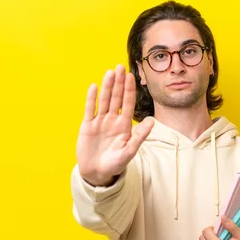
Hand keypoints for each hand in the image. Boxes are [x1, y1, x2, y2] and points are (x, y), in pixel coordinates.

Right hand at [76, 64, 153, 185]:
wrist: (98, 173)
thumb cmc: (116, 164)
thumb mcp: (130, 151)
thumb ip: (140, 136)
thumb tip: (152, 121)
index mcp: (124, 125)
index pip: (127, 103)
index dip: (129, 90)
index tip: (131, 76)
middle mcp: (112, 120)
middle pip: (115, 98)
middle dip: (118, 83)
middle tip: (120, 66)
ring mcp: (100, 122)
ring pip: (104, 101)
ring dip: (106, 87)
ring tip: (109, 72)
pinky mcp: (87, 126)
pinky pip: (90, 110)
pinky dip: (92, 99)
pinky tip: (94, 87)